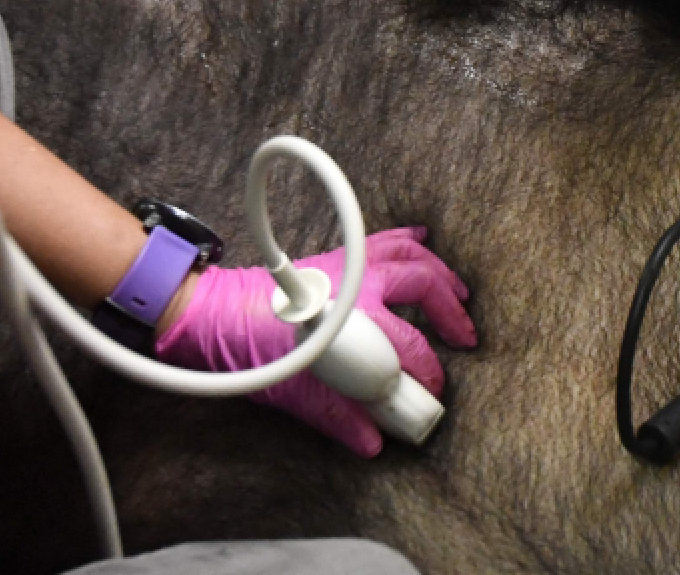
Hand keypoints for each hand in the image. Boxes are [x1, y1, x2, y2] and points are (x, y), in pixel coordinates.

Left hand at [154, 227, 476, 456]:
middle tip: (465, 339)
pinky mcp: (338, 257)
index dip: (427, 372)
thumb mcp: (293, 393)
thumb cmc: (250, 350)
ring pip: (408, 255)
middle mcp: (355, 281)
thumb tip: (373, 441)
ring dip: (440, 273)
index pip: (406, 345)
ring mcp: (348, 264)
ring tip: (461, 293)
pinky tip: (424, 240)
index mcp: (349, 316)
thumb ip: (336, 417)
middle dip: (449, 313)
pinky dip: (409, 239)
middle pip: (421, 286)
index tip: (432, 392)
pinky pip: (383, 239)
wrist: (214, 314)